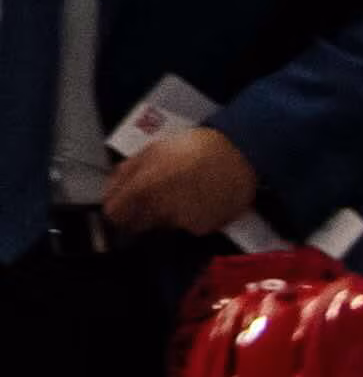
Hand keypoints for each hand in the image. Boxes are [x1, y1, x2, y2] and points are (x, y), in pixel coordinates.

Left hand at [103, 127, 261, 237]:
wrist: (239, 157)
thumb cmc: (192, 147)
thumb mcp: (152, 150)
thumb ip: (126, 172)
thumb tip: (109, 191)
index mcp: (143, 188)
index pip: (114, 213)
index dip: (114, 208)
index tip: (119, 204)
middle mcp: (160, 211)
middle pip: (137, 224)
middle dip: (139, 213)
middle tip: (152, 196)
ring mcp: (182, 223)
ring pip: (163, 225)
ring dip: (165, 214)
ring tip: (181, 194)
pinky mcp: (202, 229)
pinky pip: (186, 226)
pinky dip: (187, 217)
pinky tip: (198, 201)